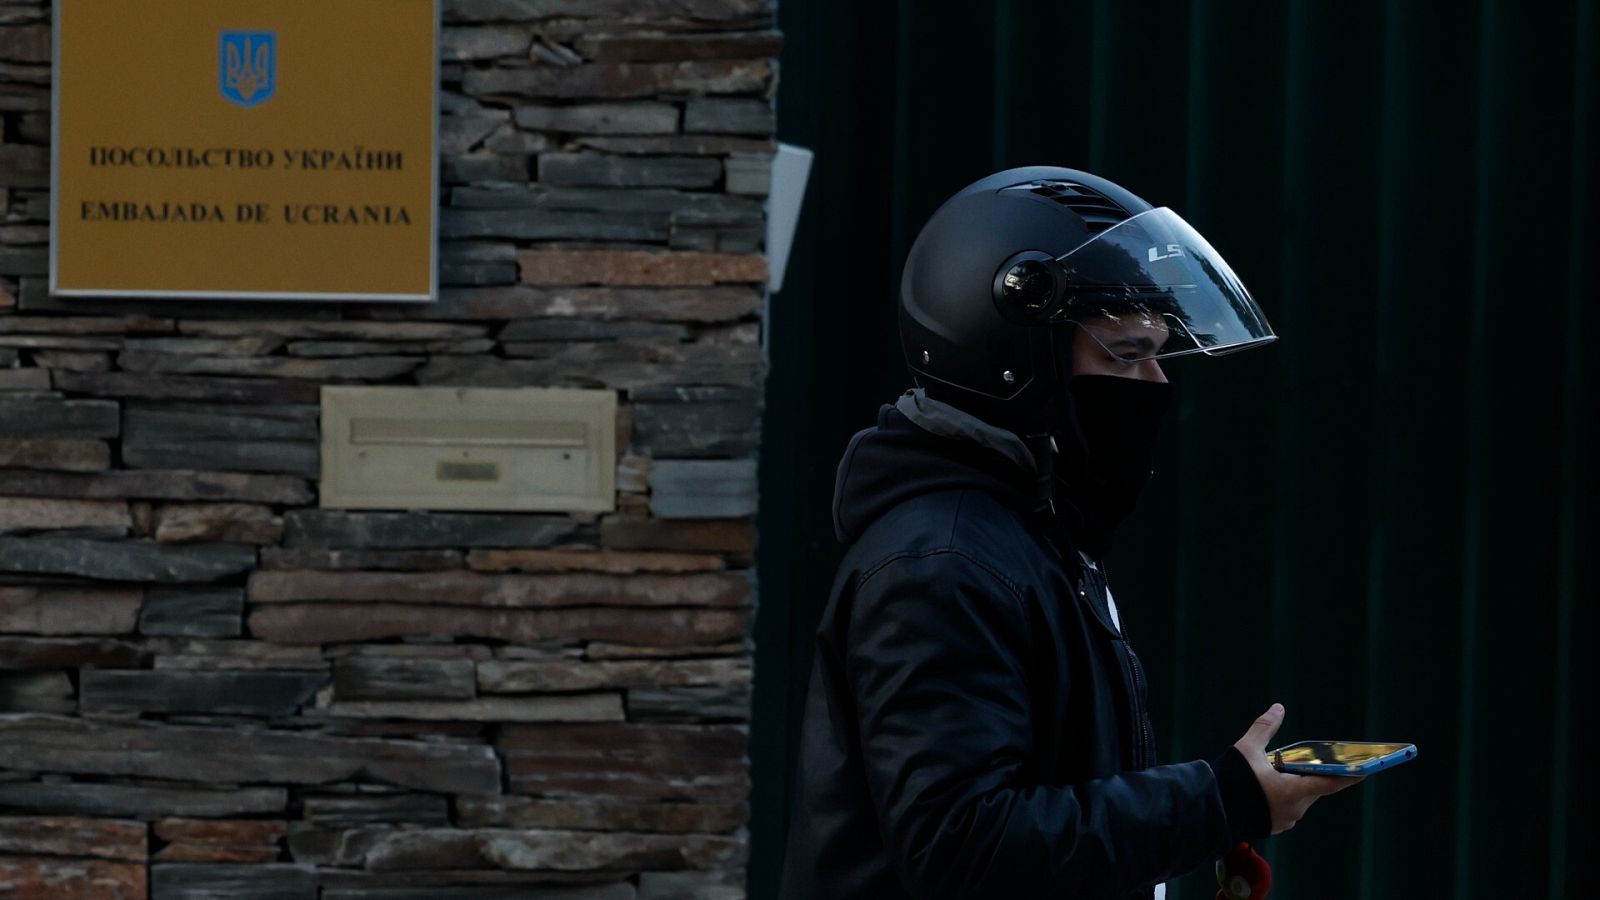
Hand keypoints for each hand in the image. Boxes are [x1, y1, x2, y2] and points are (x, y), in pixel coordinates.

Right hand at [1233, 703, 1364, 833]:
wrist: (1211, 810)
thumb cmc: (1232, 779)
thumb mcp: (1247, 749)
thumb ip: (1265, 728)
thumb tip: (1278, 707)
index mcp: (1295, 791)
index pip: (1331, 783)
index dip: (1350, 776)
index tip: (1366, 770)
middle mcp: (1295, 809)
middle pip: (1312, 790)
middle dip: (1308, 775)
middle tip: (1300, 762)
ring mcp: (1284, 820)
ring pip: (1298, 800)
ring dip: (1293, 787)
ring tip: (1275, 773)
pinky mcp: (1272, 826)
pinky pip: (1285, 809)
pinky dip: (1281, 797)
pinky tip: (1265, 789)